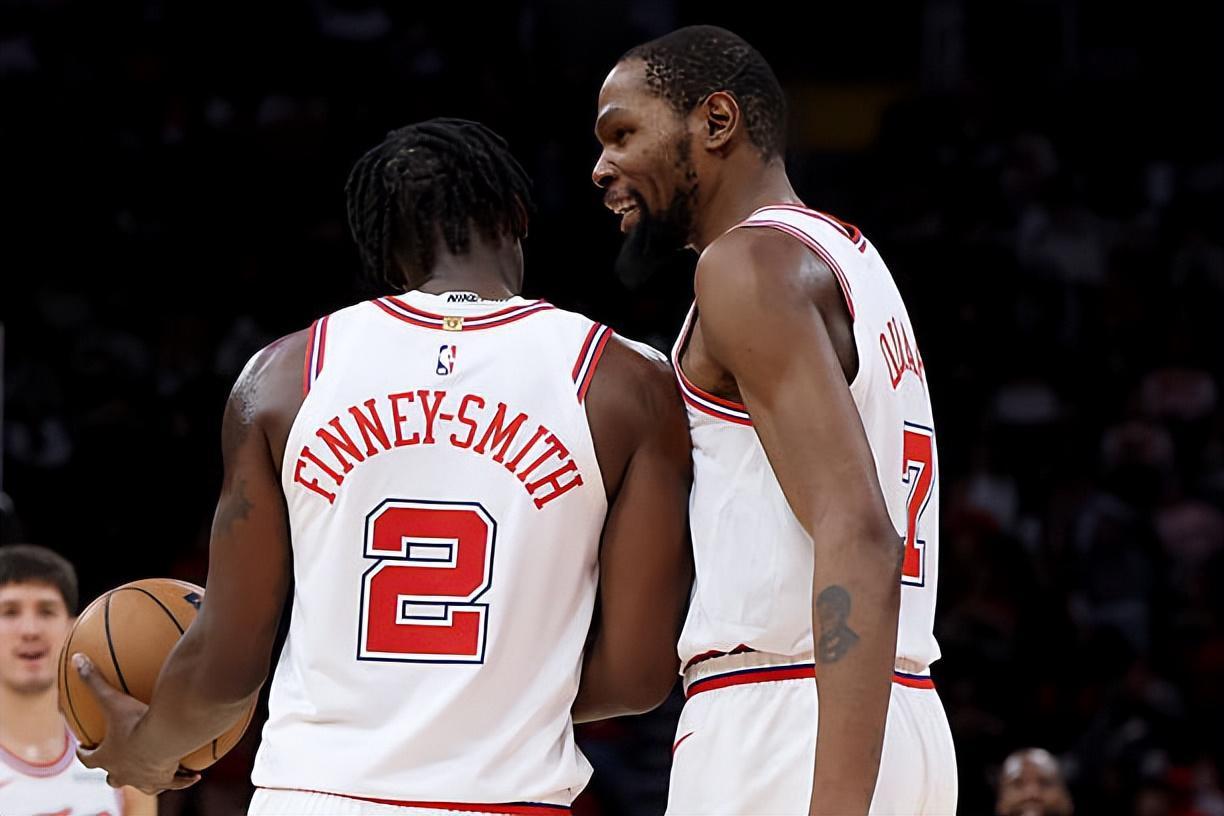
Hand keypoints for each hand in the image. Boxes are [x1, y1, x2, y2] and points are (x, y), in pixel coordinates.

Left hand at [73, 653, 200, 794]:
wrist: (164, 739)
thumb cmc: (136, 722)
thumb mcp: (113, 699)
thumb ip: (94, 680)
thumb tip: (77, 659)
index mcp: (108, 756)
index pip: (89, 759)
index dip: (85, 754)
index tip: (84, 748)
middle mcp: (124, 772)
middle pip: (113, 779)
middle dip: (113, 773)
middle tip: (117, 764)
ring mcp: (145, 779)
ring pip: (143, 785)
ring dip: (146, 780)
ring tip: (155, 772)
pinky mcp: (166, 778)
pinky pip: (176, 781)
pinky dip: (183, 779)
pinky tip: (194, 776)